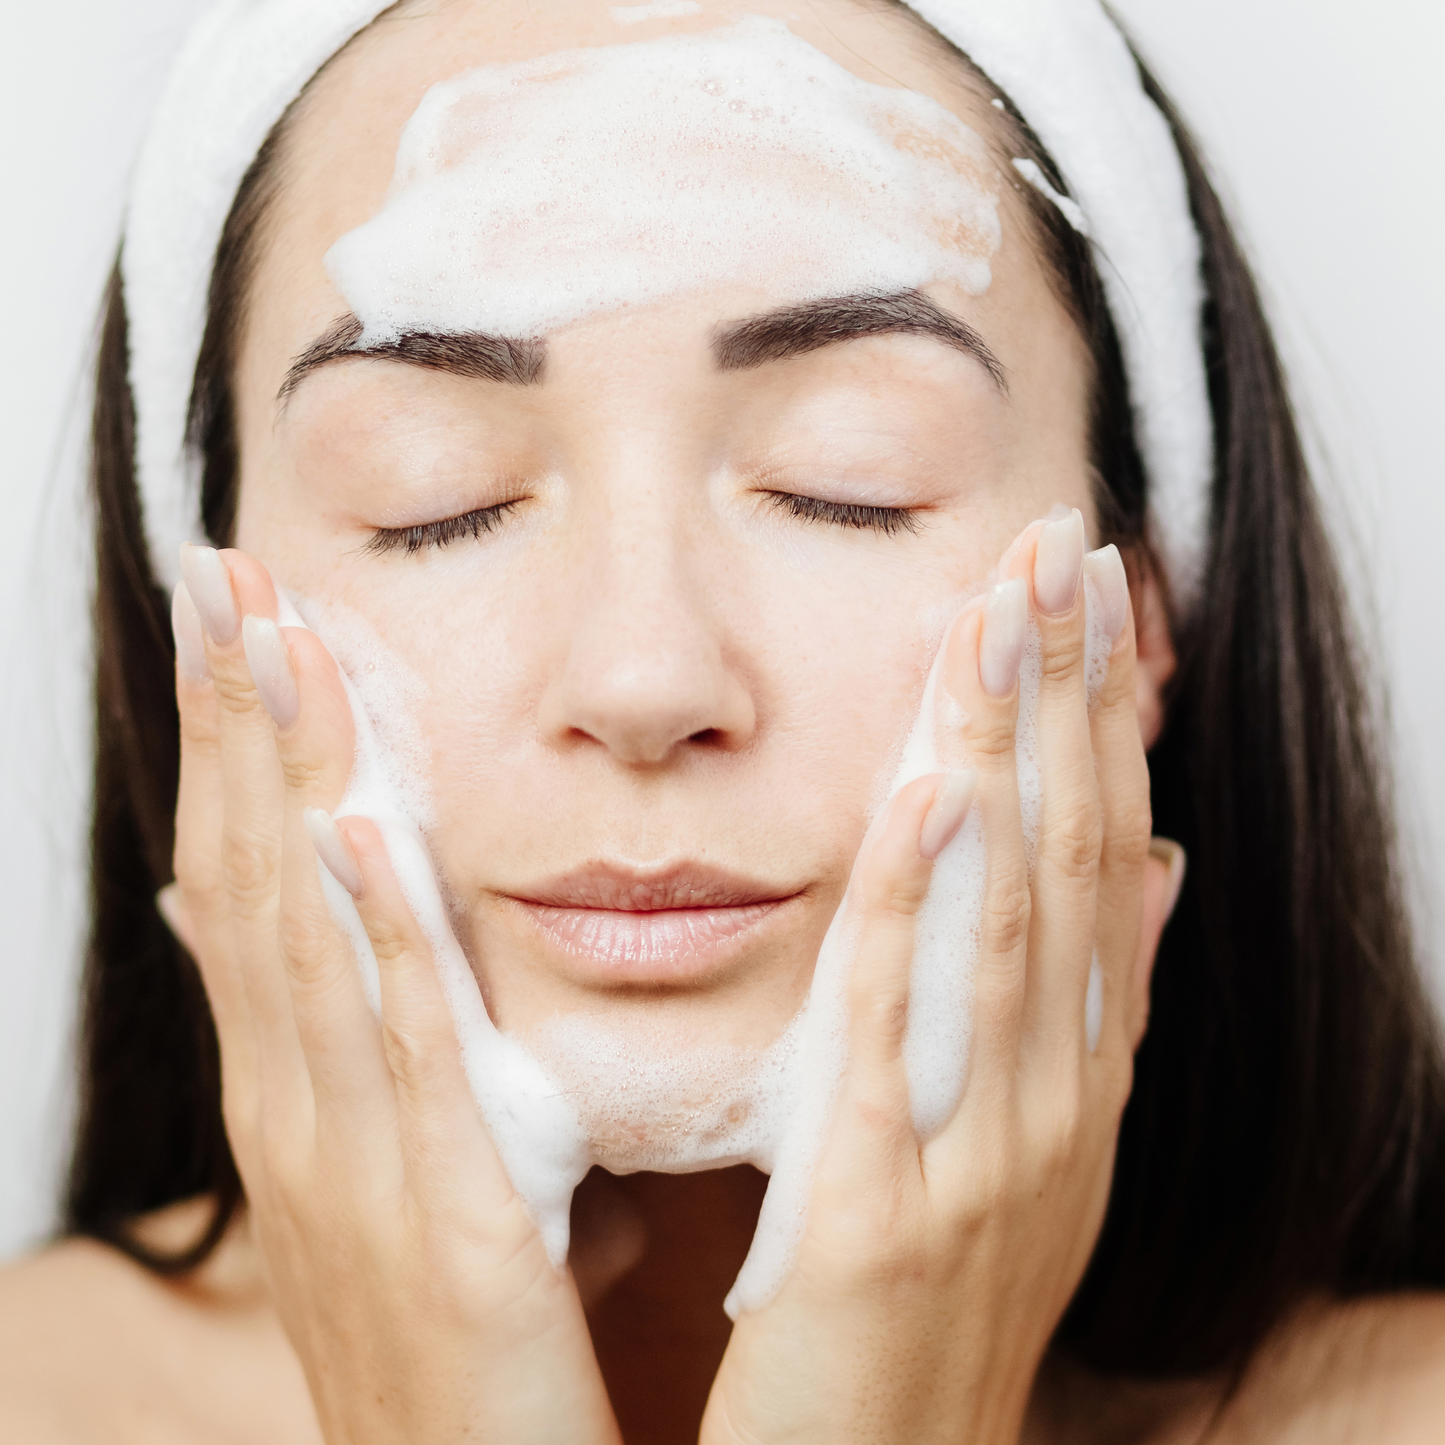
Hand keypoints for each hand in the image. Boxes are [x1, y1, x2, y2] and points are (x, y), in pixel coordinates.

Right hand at [165, 545, 619, 1444]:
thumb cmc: (453, 1347)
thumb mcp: (409, 1186)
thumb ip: (399, 1073)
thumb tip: (402, 977)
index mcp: (301, 1097)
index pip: (259, 890)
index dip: (240, 754)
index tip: (241, 630)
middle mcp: (300, 1111)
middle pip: (258, 880)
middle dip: (238, 722)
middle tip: (222, 579)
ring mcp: (354, 1162)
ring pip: (308, 936)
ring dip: (286, 782)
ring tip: (270, 644)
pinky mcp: (448, 1219)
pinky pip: (407, 1054)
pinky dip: (374, 938)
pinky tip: (357, 834)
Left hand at [701, 518, 1182, 1444]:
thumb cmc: (935, 1307)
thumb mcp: (1036, 1150)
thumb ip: (1089, 1009)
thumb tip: (1149, 870)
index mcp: (1079, 1080)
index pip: (1099, 862)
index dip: (1100, 722)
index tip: (1088, 597)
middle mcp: (1056, 1102)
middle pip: (1067, 860)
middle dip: (1065, 696)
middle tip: (1058, 548)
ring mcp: (986, 1155)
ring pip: (1005, 919)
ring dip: (1003, 756)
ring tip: (1002, 618)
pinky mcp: (884, 1209)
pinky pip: (900, 1031)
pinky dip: (915, 905)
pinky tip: (921, 793)